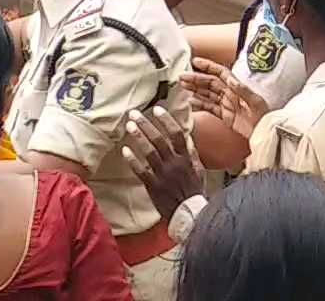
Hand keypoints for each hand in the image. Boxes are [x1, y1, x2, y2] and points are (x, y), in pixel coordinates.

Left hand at [121, 107, 201, 222]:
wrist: (189, 213)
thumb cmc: (195, 191)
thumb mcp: (199, 170)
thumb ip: (192, 154)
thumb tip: (187, 138)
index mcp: (186, 158)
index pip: (176, 134)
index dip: (166, 121)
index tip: (157, 109)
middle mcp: (174, 163)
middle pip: (159, 140)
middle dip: (146, 125)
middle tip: (135, 113)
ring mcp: (163, 174)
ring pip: (149, 152)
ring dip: (139, 138)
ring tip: (130, 126)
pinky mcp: (153, 186)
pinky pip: (141, 171)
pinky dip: (133, 161)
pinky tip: (125, 150)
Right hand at [182, 58, 267, 137]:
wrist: (264, 132)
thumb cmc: (263, 116)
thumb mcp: (255, 101)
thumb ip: (243, 90)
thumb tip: (230, 80)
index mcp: (237, 87)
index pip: (220, 73)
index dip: (208, 66)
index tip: (195, 62)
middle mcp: (230, 93)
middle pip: (210, 83)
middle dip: (196, 79)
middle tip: (182, 77)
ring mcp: (226, 104)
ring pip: (207, 93)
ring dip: (195, 89)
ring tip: (182, 86)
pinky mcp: (224, 115)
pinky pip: (209, 107)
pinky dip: (199, 103)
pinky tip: (191, 101)